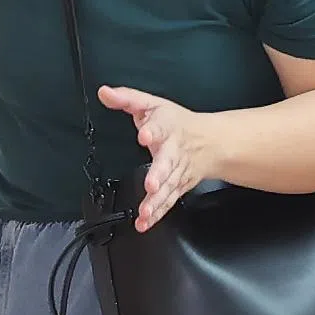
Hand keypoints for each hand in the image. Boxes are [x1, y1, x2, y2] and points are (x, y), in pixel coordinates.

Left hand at [98, 85, 215, 230]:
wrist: (211, 142)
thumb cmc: (176, 123)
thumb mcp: (151, 104)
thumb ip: (126, 99)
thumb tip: (104, 92)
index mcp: (167, 127)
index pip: (160, 127)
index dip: (152, 131)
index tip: (144, 135)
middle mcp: (174, 152)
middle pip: (168, 163)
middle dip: (159, 174)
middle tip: (151, 184)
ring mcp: (177, 172)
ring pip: (168, 188)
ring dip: (157, 201)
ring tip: (144, 211)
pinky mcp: (178, 188)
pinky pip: (168, 202)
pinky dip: (157, 214)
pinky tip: (145, 222)